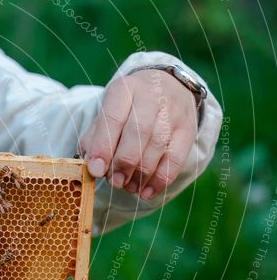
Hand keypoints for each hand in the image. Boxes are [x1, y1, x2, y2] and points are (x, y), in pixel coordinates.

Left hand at [79, 69, 197, 199]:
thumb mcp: (107, 113)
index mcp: (125, 89)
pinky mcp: (189, 128)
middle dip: (124, 162)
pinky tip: (147, 192)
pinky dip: (161, 179)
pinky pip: (177, 158)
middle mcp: (151, 96)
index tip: (96, 170)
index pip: (113, 118)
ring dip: (141, 173)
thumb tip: (91, 165)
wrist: (166, 87)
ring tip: (128, 187)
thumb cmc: (127, 108)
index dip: (103, 147)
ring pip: (158, 145)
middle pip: (138, 132)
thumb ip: (94, 138)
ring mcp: (173, 111)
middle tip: (114, 182)